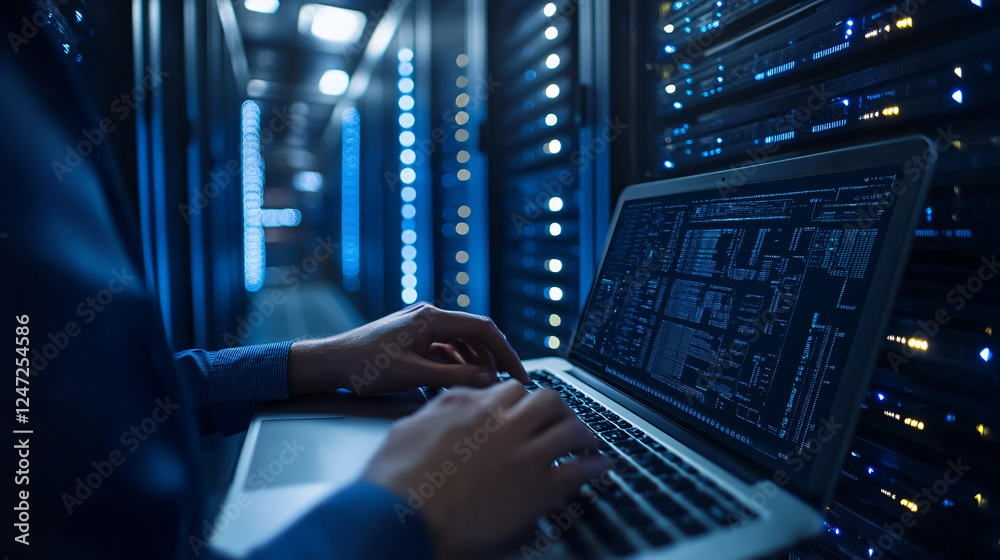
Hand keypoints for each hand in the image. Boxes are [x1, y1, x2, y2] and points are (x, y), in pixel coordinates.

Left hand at [287, 303, 529, 396]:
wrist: (329, 363)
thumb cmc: (363, 367)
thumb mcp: (413, 375)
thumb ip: (453, 377)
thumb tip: (488, 380)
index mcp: (431, 318)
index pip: (483, 329)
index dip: (506, 352)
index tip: (519, 374)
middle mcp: (428, 316)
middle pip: (475, 334)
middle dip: (493, 359)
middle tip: (508, 384)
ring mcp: (420, 326)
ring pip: (460, 343)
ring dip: (475, 364)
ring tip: (485, 387)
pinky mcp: (412, 338)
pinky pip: (444, 349)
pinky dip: (456, 365)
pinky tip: (460, 382)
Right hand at [361, 382, 611, 559]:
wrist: (397, 522)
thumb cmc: (393, 486)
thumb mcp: (406, 431)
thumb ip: (438, 412)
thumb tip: (454, 405)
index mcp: (470, 408)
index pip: (510, 389)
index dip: (522, 400)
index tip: (526, 411)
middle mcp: (501, 425)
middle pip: (548, 400)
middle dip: (559, 410)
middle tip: (563, 421)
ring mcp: (523, 456)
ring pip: (570, 428)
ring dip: (584, 434)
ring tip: (589, 441)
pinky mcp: (537, 491)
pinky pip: (580, 470)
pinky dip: (596, 467)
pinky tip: (602, 468)